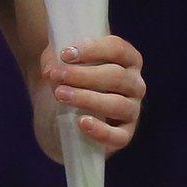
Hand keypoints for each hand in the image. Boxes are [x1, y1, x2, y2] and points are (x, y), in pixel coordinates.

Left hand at [41, 35, 145, 155]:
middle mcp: (134, 84)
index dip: (92, 50)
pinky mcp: (124, 134)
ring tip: (59, 95)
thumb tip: (52, 71)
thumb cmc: (66, 78)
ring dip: (87, 98)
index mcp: (126, 59)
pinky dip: (101, 131)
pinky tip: (81, 122)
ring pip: (118, 104)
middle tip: (56, 76)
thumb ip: (54, 60)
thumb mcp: (59, 62)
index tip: (65, 55)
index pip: (118, 49)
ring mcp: (132, 110)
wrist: (59, 111)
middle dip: (83, 75)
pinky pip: (120, 137)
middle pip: (117, 76)